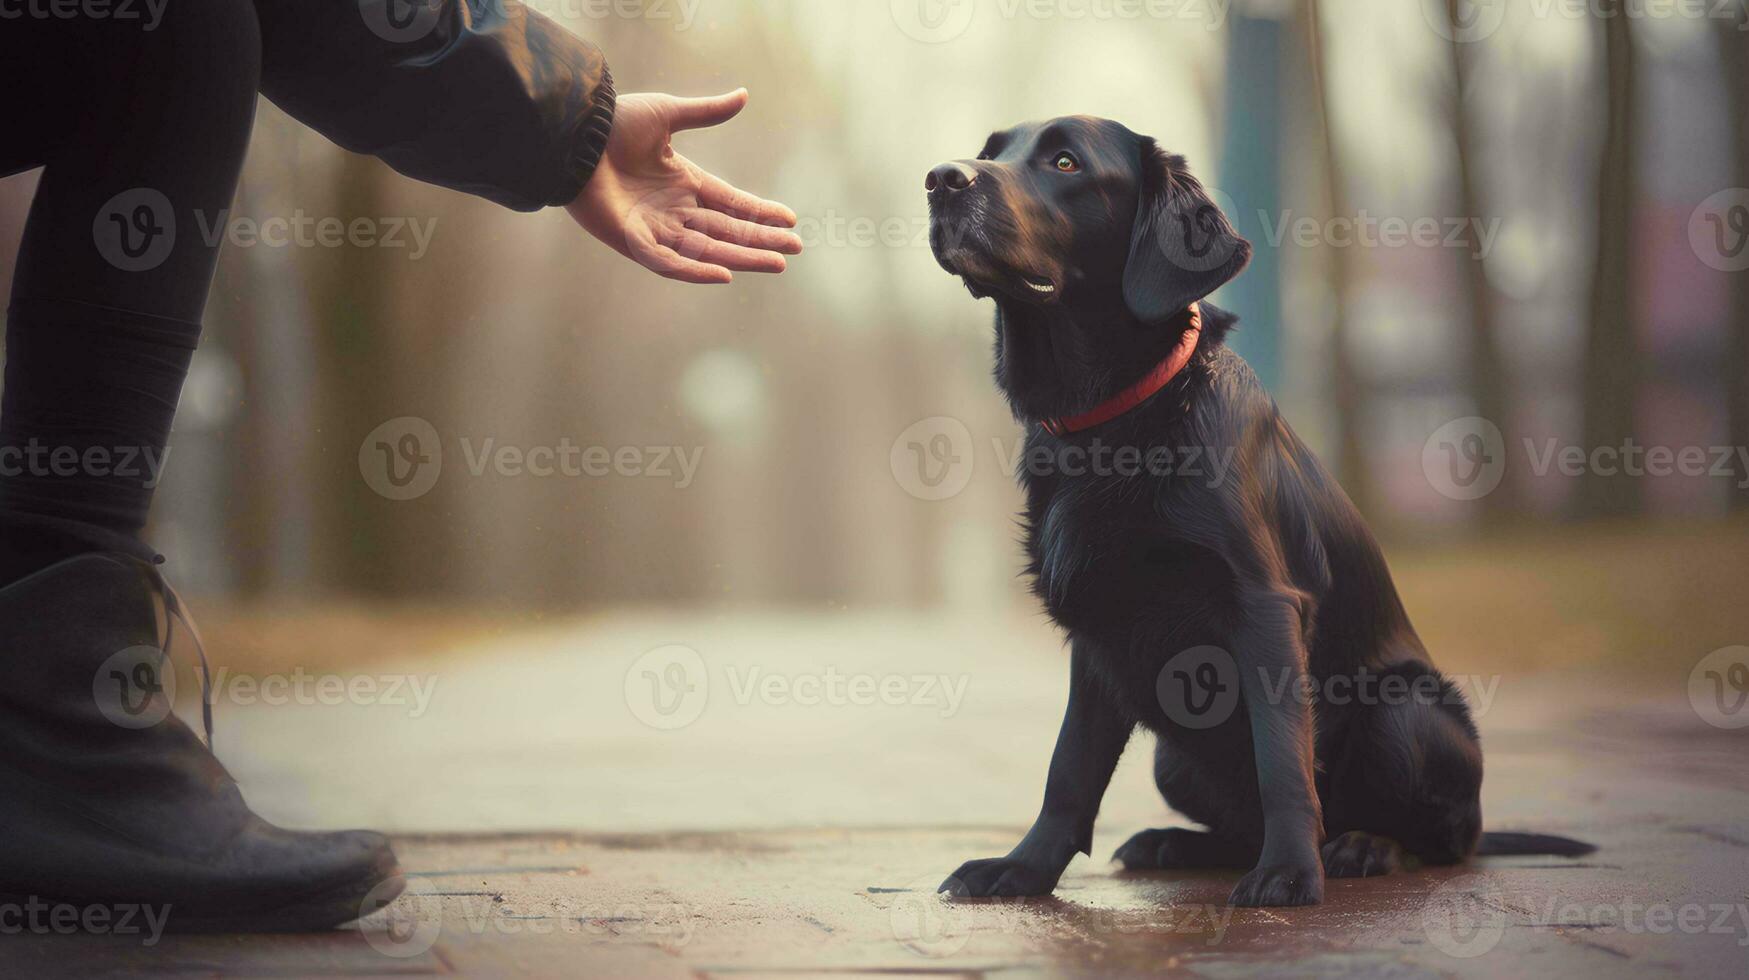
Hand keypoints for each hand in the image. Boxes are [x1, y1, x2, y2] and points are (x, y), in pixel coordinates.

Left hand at [566, 89, 801, 283]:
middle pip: (727, 230)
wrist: (574, 137)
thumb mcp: (667, 114)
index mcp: (684, 181)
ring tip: (776, 263)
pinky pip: (669, 263)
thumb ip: (706, 112)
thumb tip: (744, 96)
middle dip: (760, 240)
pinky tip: (724, 274)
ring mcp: (655, 229)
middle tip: (794, 250)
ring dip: (741, 257)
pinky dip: (695, 270)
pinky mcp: (633, 242)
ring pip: (707, 249)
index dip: (759, 212)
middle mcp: (674, 210)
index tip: (790, 221)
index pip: (731, 202)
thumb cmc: (614, 124)